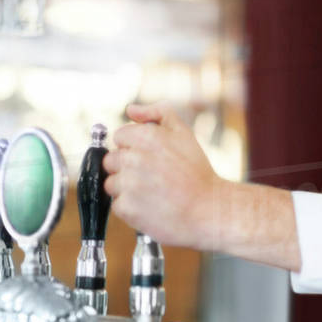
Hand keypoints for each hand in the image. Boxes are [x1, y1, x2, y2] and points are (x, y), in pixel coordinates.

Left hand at [103, 101, 301, 270]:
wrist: (209, 211)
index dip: (133, 148)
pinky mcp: (127, 208)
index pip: (119, 137)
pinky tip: (150, 207)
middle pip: (111, 160)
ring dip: (126, 190)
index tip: (149, 159)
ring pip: (111, 184)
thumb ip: (157, 113)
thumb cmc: (198, 174)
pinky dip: (130, 209)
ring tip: (151, 194)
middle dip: (127, 168)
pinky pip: (117, 205)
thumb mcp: (184, 133)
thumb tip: (131, 110)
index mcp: (146, 136)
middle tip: (151, 178)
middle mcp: (134, 158)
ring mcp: (128, 184)